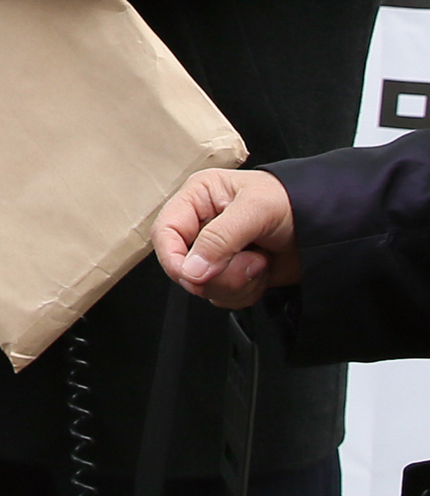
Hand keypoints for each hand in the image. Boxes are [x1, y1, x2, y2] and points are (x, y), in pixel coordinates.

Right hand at [154, 168, 300, 308]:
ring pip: (203, 286)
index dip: (173, 257)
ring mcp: (217, 253)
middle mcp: (202, 226)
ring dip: (236, 283)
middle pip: (183, 266)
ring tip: (260, 261)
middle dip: (219, 273)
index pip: (165, 233)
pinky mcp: (233, 274)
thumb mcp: (255, 210)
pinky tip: (262, 272)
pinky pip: (222, 296)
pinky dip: (245, 292)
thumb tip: (191, 269)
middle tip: (250, 260)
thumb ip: (220, 238)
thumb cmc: (293, 202)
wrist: (331, 227)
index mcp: (197, 199)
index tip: (194, 276)